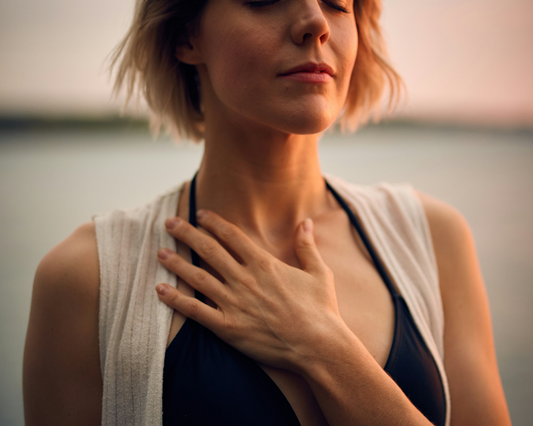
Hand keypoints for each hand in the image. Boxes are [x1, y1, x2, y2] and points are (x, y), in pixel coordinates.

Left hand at [155, 209, 343, 372]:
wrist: (318, 346)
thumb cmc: (321, 310)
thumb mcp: (319, 272)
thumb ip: (307, 245)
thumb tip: (306, 221)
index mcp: (264, 264)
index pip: (232, 236)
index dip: (213, 223)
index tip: (200, 214)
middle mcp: (244, 279)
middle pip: (209, 250)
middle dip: (187, 234)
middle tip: (169, 223)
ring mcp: (234, 303)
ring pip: (198, 277)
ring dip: (176, 263)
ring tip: (160, 252)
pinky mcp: (228, 327)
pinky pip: (195, 311)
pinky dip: (176, 300)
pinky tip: (160, 289)